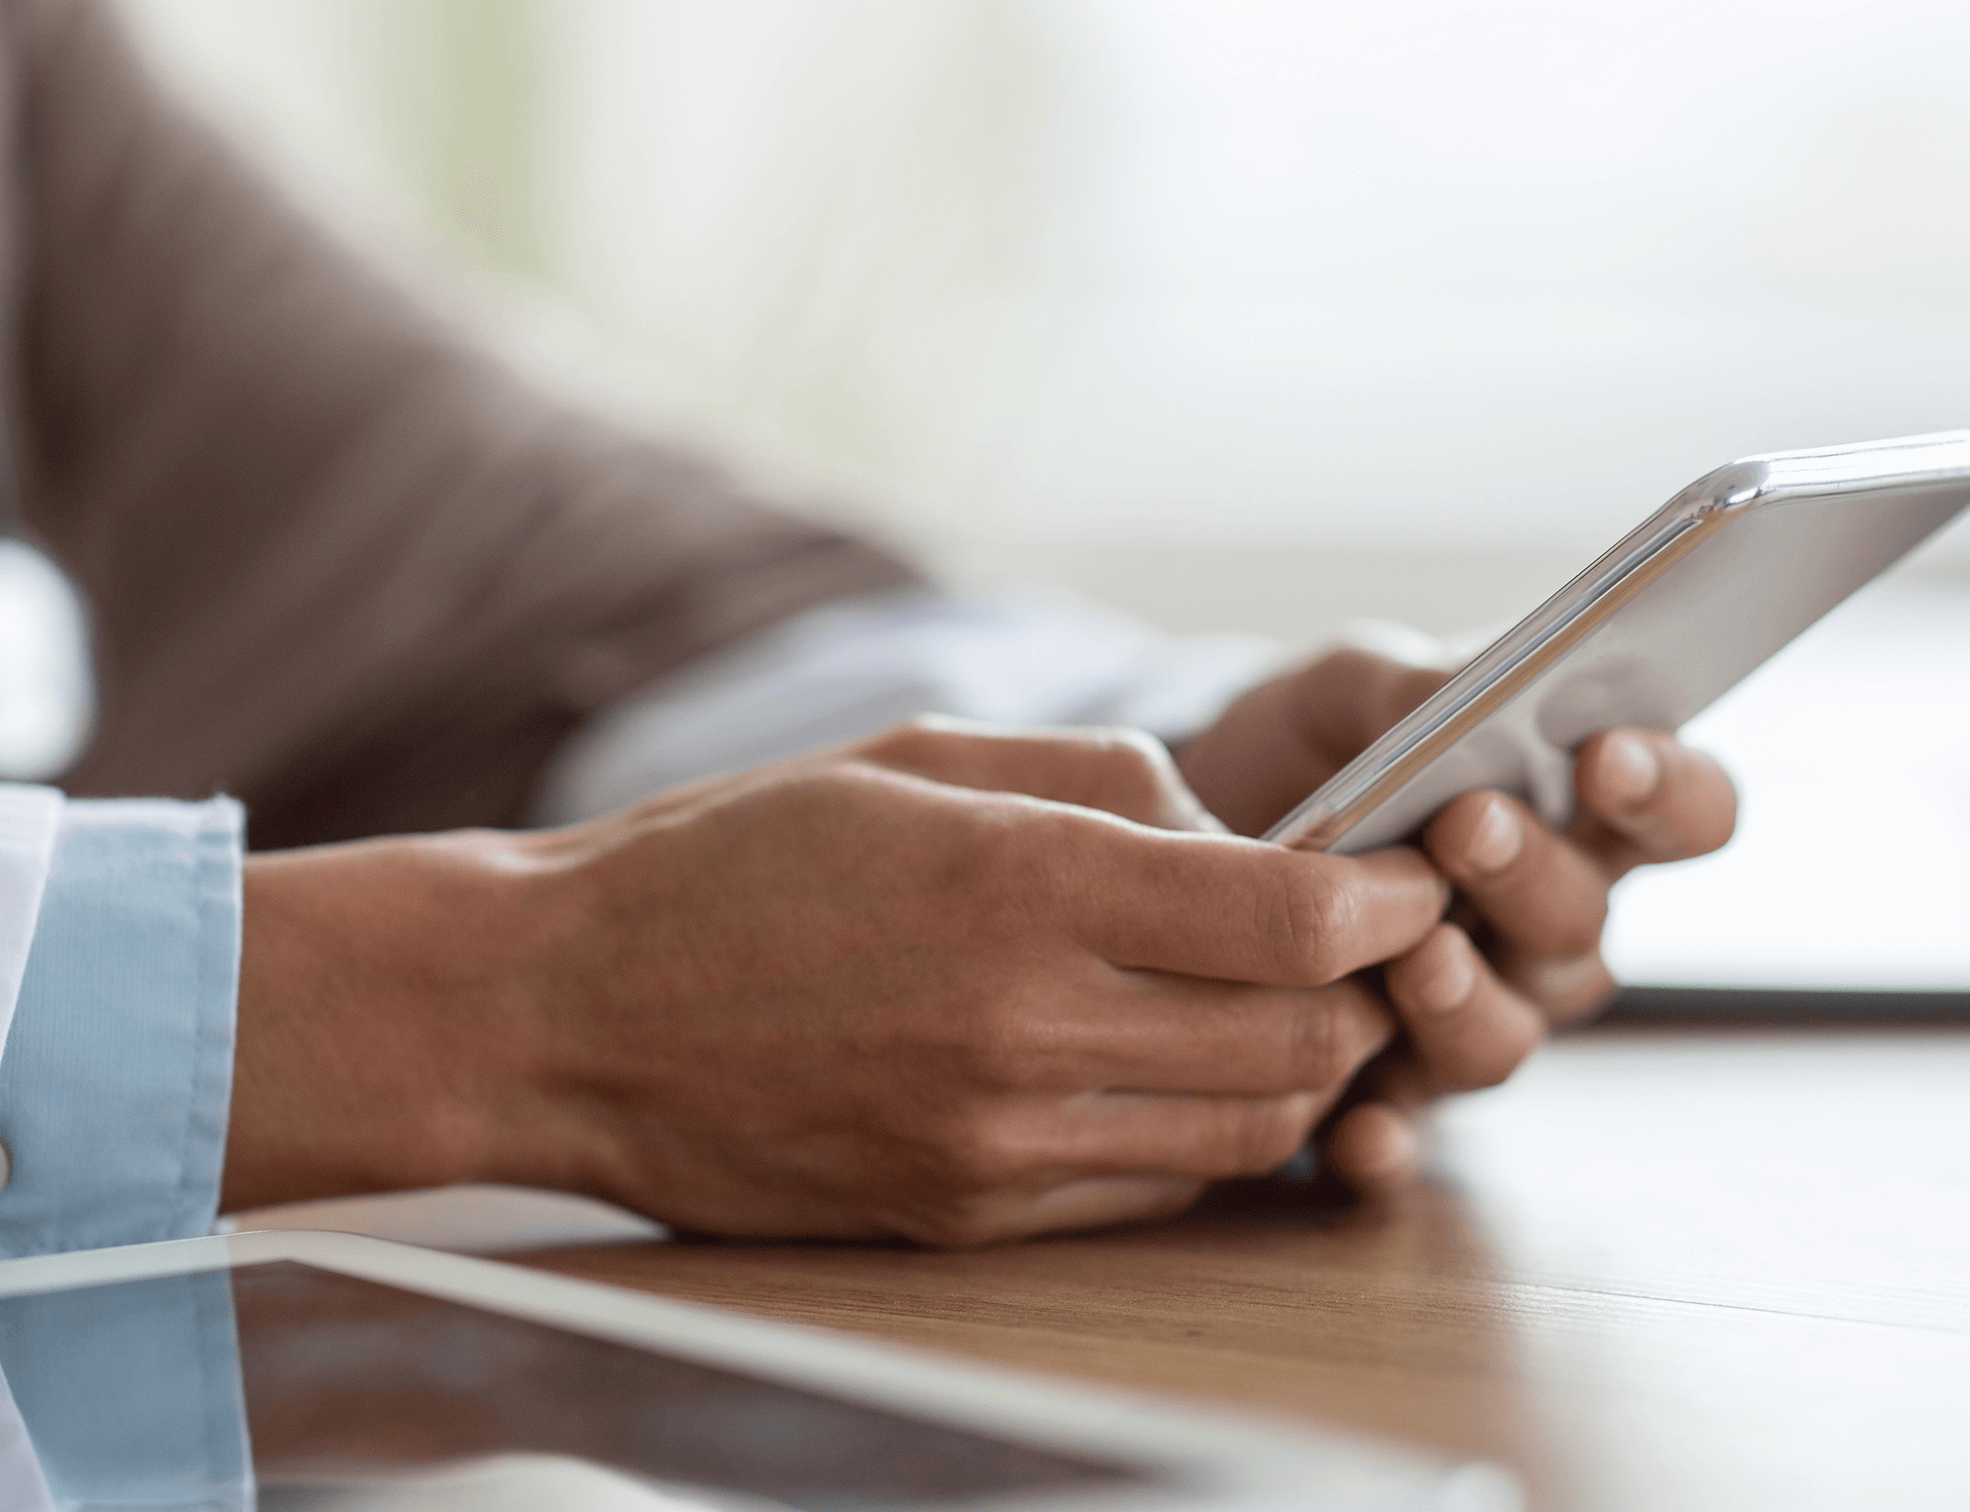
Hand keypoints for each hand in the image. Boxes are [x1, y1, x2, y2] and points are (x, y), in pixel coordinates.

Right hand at [224, 718, 1455, 1244]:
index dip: (1383, 897)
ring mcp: (995, 1141)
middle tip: (1361, 941)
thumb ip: (1094, 779)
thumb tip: (1230, 827)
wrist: (564, 1016)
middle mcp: (1021, 1027)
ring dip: (1298, 1070)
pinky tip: (1168, 1073)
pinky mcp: (965, 1216)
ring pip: (1246, 1130)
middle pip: (1297, 1038)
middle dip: (1364, 987)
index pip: (1287, 918)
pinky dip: (1201, 1134)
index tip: (1405, 872)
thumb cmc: (728, 861)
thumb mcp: (912, 754)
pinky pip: (1154, 1190)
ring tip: (1279, 1007)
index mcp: (1013, 882)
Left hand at [1178, 648, 1738, 1186]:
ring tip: (1415, 955)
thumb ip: (1406, 684)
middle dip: (1531, 875)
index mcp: (1574, 818)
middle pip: (1583, 926)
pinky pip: (1405, 1135)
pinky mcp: (1380, 1092)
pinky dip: (1389, 1142)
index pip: (1684, 812)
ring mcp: (1468, 1017)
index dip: (1669, 791)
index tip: (1606, 756)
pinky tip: (1355, 1130)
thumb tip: (1454, 693)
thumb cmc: (1306, 751)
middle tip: (1465, 824)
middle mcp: (1541, 932)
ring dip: (1467, 1002)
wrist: (1189, 832)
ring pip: (1506, 1037)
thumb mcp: (1342, 690)